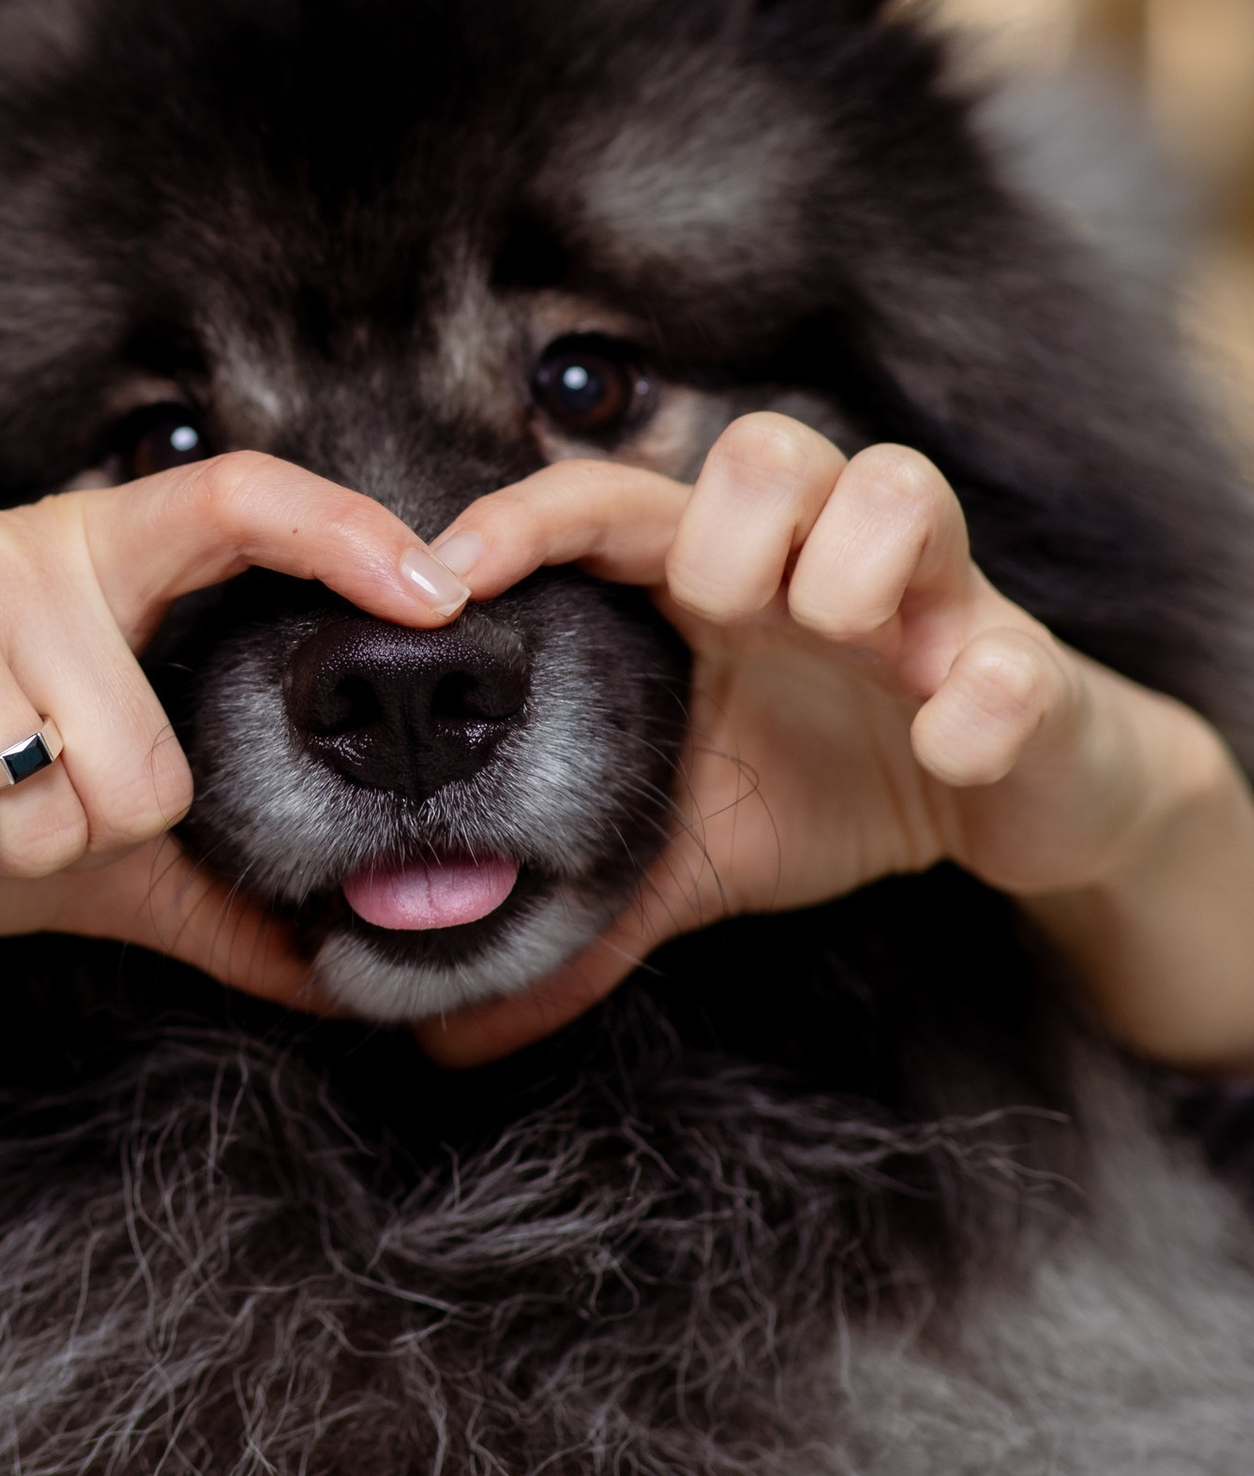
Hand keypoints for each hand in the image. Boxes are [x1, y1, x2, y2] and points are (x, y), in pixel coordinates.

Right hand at [0, 452, 468, 1153]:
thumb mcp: (75, 845)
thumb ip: (208, 890)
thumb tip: (343, 970)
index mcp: (77, 558)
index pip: (231, 499)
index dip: (344, 533)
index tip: (442, 594)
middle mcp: (2, 551)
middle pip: (149, 750)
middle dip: (92, 828)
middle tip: (11, 808)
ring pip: (52, 786)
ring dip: (4, 840)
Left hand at [414, 415, 1253, 1071]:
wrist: (1013, 809)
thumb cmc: (829, 782)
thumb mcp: (692, 844)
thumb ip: (582, 915)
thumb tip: (444, 1031)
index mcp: (718, 575)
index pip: (608, 498)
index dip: (528, 516)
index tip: (449, 578)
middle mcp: (820, 551)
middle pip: (759, 444)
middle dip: (724, 538)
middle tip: (724, 623)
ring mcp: (937, 595)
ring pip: (893, 481)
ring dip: (849, 575)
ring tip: (843, 654)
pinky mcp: (1031, 666)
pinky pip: (1010, 656)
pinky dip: (973, 705)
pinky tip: (946, 754)